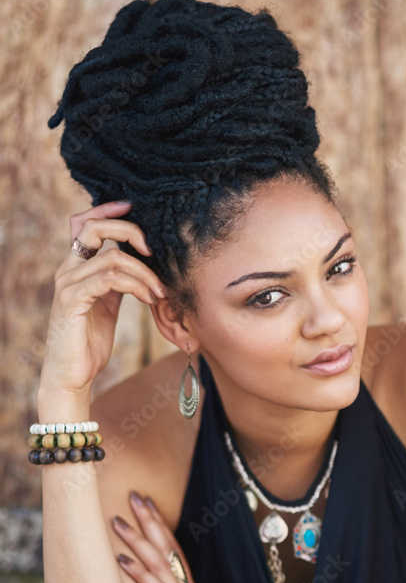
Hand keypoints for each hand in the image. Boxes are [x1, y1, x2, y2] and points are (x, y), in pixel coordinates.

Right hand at [39, 200, 168, 396]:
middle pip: (94, 228)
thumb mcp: (108, 306)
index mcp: (75, 267)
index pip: (84, 223)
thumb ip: (117, 283)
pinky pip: (109, 280)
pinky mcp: (72, 301)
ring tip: (160, 291)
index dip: (108, 210)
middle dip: (130, 231)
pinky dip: (135, 285)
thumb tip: (141, 266)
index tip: (134, 207)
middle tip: (154, 250)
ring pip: (112, 258)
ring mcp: (67, 284)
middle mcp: (67, 269)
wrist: (71, 375)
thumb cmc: (89, 343)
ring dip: (145, 272)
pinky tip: (148, 298)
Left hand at [112, 491, 259, 582]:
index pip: (174, 551)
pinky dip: (137, 573)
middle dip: (148, 520)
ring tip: (118, 519)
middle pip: (166, 547)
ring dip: (136, 539)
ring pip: (158, 563)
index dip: (160, 527)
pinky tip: (121, 559)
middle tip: (133, 494)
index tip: (148, 505)